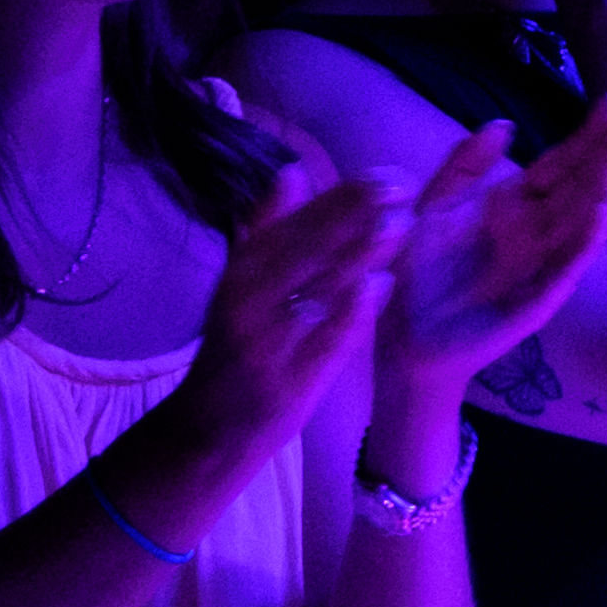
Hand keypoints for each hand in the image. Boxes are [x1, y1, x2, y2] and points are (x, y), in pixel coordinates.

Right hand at [174, 163, 409, 473]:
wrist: (205, 433)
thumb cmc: (234, 352)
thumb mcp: (238, 287)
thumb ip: (264, 232)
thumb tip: (292, 172)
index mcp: (240, 275)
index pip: (295, 224)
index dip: (341, 197)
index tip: (385, 175)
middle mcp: (248, 304)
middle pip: (306, 249)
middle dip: (355, 214)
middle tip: (402, 187)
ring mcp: (267, 344)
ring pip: (317, 289)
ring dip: (361, 253)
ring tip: (400, 223)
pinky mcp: (286, 383)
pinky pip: (322, 341)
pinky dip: (352, 312)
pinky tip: (382, 285)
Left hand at [386, 100, 606, 390]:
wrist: (402, 335)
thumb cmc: (416, 273)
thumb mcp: (433, 206)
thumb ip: (465, 166)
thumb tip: (504, 124)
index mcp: (513, 205)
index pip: (561, 164)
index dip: (588, 135)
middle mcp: (536, 232)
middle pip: (581, 184)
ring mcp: (541, 265)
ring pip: (583, 220)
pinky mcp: (537, 299)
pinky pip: (566, 266)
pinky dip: (587, 240)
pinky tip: (606, 212)